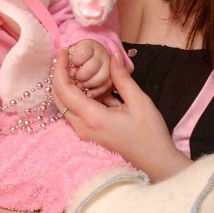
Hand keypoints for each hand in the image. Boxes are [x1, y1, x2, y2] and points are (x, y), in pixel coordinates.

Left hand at [53, 48, 189, 179]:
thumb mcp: (139, 101)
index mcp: (92, 118)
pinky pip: (75, 112)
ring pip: (65, 105)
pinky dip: (78, 97)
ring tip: (80, 69)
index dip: (59, 69)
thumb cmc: (150, 133)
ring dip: (68, 87)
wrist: (155, 160)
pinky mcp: (89, 134)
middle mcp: (82, 127)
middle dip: (60, 76)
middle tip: (69, 58)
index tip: (63, 52)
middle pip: (58, 98)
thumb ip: (122, 77)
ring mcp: (84, 133)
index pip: (64, 90)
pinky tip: (93, 86)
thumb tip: (114, 54)